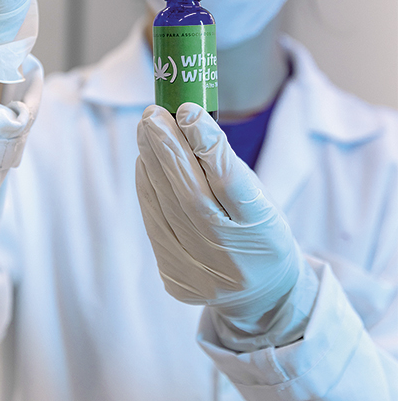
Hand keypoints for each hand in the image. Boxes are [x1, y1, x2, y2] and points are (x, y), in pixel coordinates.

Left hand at [136, 104, 310, 340]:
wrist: (261, 297)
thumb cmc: (260, 232)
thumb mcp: (260, 199)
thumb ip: (227, 166)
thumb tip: (185, 121)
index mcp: (264, 231)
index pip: (231, 182)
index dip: (206, 144)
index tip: (187, 110)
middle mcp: (231, 256)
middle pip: (191, 193)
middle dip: (168, 148)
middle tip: (153, 113)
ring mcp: (202, 272)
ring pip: (167, 206)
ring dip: (152, 163)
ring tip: (146, 130)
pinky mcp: (177, 277)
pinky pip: (155, 223)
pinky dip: (147, 188)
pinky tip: (145, 163)